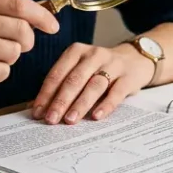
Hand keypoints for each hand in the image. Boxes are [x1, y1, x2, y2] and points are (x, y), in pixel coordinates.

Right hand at [0, 0, 59, 103]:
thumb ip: (2, 14)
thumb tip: (43, 10)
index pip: (19, 4)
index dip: (42, 16)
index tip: (53, 27)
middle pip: (22, 30)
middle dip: (26, 43)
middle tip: (15, 48)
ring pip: (14, 53)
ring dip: (7, 60)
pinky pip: (3, 72)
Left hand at [31, 43, 153, 123]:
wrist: (135, 60)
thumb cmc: (99, 70)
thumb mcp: (81, 70)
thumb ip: (62, 86)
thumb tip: (39, 110)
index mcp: (76, 52)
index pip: (57, 74)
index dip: (46, 94)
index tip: (38, 112)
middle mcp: (94, 55)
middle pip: (74, 79)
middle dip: (61, 101)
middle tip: (51, 119)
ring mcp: (113, 64)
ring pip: (94, 85)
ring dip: (80, 104)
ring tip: (70, 120)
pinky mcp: (129, 77)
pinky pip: (116, 92)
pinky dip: (106, 105)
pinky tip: (96, 116)